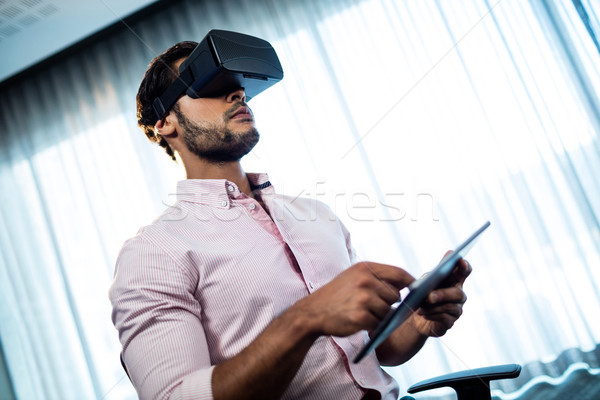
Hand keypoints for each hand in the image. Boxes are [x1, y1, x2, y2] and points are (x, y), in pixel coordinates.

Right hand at [291, 261, 414, 337]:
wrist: (313, 312)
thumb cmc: (336, 295)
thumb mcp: (353, 277)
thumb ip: (377, 277)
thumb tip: (406, 284)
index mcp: (365, 268)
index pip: (399, 273)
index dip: (411, 282)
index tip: (416, 290)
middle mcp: (365, 281)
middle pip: (395, 295)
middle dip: (388, 303)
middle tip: (370, 305)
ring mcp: (363, 299)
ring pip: (388, 311)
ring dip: (379, 316)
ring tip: (360, 311)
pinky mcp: (361, 316)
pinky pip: (378, 323)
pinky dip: (371, 325)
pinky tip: (357, 320)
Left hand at [411, 253, 470, 336]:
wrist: (416, 315)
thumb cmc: (422, 293)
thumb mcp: (424, 282)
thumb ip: (429, 277)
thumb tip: (431, 277)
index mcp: (454, 280)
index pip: (465, 271)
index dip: (464, 266)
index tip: (460, 261)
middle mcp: (459, 294)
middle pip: (458, 293)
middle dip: (442, 294)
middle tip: (429, 296)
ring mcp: (457, 309)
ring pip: (450, 307)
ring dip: (433, 307)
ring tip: (421, 307)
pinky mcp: (450, 321)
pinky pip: (444, 318)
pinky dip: (432, 315)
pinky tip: (423, 314)